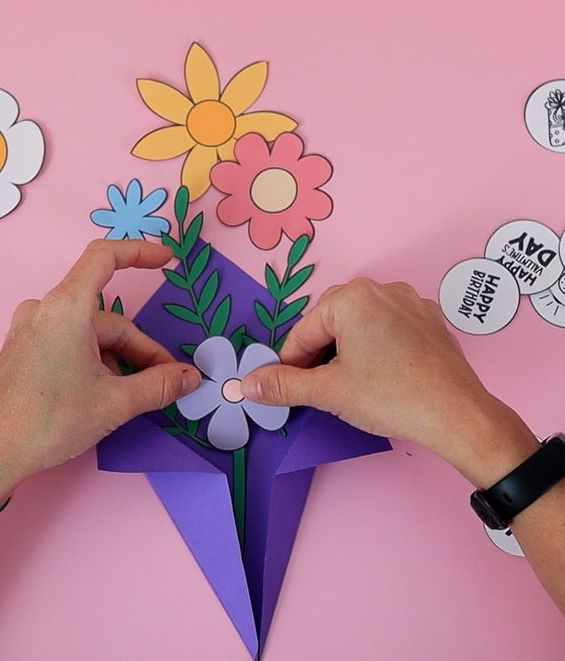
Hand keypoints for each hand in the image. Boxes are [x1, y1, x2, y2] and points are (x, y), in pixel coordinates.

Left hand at [0, 239, 200, 490]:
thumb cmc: (50, 422)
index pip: (104, 257)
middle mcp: (45, 309)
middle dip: (140, 349)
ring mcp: (30, 328)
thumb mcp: (115, 403)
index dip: (140, 252)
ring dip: (118, 360)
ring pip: (91, 334)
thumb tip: (192, 377)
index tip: (167, 260)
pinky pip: (71, 343)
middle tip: (165, 381)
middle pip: (108, 318)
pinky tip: (102, 394)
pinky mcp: (24, 348)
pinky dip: (95, 361)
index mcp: (66, 308)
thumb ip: (160, 385)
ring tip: (131, 396)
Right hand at [241, 278, 537, 486]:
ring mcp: (410, 300)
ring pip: (360, 323)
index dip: (291, 364)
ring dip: (346, 349)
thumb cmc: (389, 397)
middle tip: (323, 388)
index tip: (289, 389)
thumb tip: (246, 384)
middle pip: (330, 321)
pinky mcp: (429, 318)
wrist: (458, 415)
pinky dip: (375, 345)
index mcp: (351, 298)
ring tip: (352, 382)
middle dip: (319, 354)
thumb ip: (283, 385)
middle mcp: (381, 288)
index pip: (303, 332)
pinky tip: (382, 373)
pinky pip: (388, 325)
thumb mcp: (328, 392)